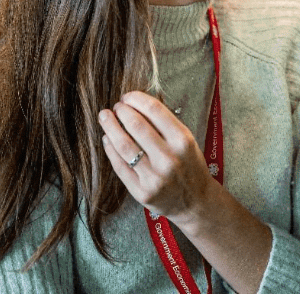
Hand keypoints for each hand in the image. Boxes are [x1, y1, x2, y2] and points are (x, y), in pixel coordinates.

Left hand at [99, 91, 214, 223]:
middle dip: (122, 111)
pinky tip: (107, 139)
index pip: (155, 110)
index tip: (127, 96)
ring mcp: (154, 177)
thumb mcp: (186, 141)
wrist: (194, 201)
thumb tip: (135, 105)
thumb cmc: (189, 165)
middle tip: (116, 107)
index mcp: (183, 141)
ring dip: (110, 127)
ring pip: (124, 145)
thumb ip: (164, 125)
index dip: (137, 99)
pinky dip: (110, 149)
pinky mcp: (141, 191)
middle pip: (137, 125)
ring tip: (105, 117)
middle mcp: (169, 158)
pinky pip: (120, 166)